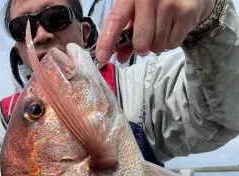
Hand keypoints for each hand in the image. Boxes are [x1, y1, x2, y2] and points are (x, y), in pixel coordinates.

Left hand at [95, 0, 215, 63]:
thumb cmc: (157, 4)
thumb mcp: (137, 12)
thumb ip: (127, 34)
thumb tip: (120, 58)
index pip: (116, 19)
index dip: (108, 40)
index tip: (101, 57)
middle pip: (141, 42)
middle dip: (143, 48)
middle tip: (147, 38)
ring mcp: (169, 3)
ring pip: (157, 46)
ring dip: (158, 45)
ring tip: (163, 28)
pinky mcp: (186, 12)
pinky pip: (172, 44)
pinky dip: (171, 42)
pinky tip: (173, 27)